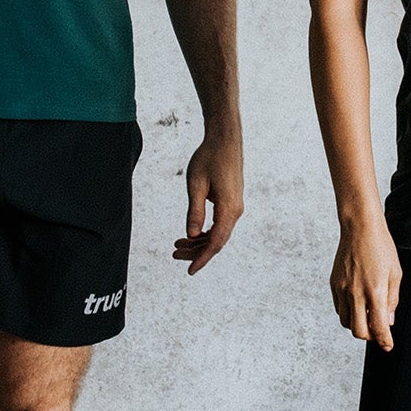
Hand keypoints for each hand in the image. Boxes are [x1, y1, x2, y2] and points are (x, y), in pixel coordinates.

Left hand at [173, 126, 242, 273]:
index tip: (189, 270)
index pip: (215, 242)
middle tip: (174, 255)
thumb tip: (191, 235)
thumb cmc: (209, 158)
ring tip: (177, 245)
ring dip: (199, 242)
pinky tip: (190, 234)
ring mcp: (235, 207)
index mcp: (228, 209)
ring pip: (218, 234)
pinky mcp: (231, 202)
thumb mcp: (196, 185)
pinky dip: (205, 232)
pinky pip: (219, 224)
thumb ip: (194, 211)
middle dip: (196, 252)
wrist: (225, 139)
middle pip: (217, 241)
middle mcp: (235, 211)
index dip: (201, 258)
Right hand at [331, 215, 401, 350]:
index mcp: (375, 291)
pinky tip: (358, 305)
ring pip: (346, 322)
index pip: (379, 327)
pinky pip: (339, 308)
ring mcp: (342, 289)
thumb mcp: (396, 274)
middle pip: (359, 332)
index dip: (385, 341)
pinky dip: (348, 313)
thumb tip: (389, 321)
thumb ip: (392, 300)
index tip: (388, 346)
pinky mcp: (334, 284)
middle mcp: (356, 293)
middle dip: (370, 336)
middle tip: (378, 331)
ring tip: (367, 316)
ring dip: (358, 325)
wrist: (360, 228)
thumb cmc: (381, 248)